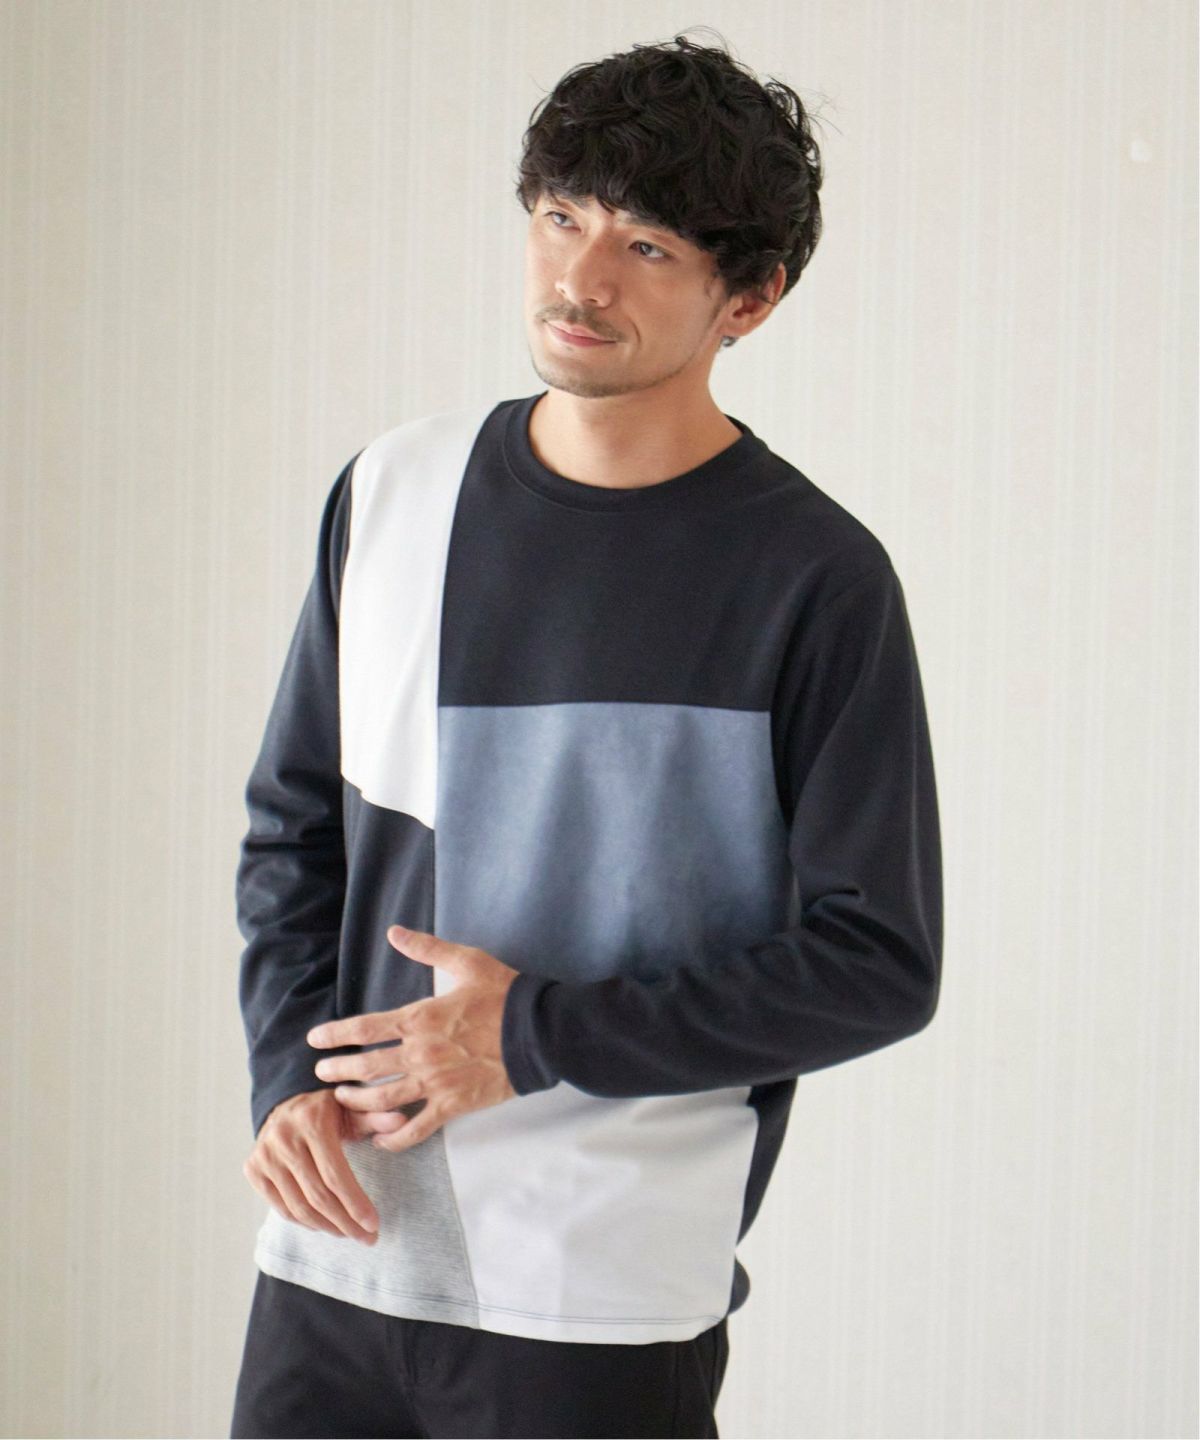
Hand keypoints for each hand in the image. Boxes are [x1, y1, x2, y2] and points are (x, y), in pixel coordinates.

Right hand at [242, 1088, 407, 1243]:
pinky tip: (323, 1224)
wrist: (285, 1102)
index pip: (335, 1175)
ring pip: (298, 1207)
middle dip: (345, 1222)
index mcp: (312, 1122)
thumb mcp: (353, 1108)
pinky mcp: (252, 1168)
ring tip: (348, 1233)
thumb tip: (401, 1122)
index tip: (374, 1225)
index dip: (355, 1204)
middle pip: (318, 1196)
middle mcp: (284, 1139)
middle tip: (366, 1238)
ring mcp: (264, 1155)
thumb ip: (376, 1117)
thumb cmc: (328, 1110)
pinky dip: (303, 1221)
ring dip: (326, 1227)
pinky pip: (280, 1207)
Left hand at [307, 924, 520, 1154]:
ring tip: (342, 1101)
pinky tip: (381, 1141)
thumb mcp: (466, 961)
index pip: (364, 1028)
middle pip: (366, 1067)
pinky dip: (395, 1138)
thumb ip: (427, 948)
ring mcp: (435, 1083)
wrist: (539, 1032)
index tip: (315, 1040)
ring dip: (357, 1103)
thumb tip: (395, 932)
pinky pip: (416, 1128)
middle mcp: (420, 1053)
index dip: (335, 1035)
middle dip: (338, 1071)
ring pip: (383, 1100)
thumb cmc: (503, 994)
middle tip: (320, 1074)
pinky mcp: (453, 1105)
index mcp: (419, 1017)